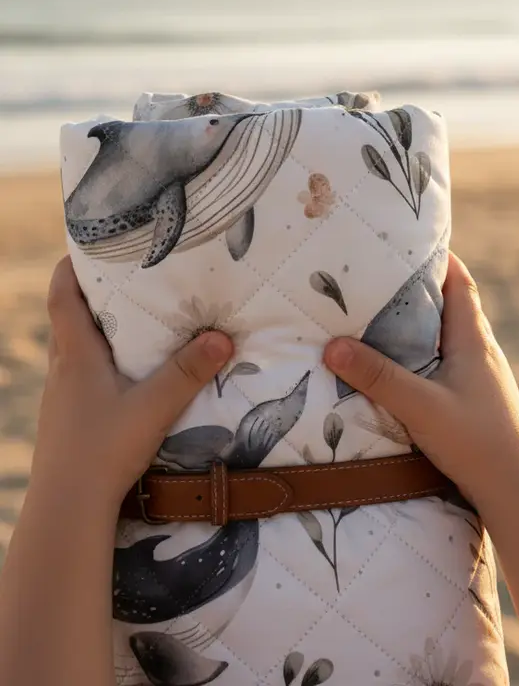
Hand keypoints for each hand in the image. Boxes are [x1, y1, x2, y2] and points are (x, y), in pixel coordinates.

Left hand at [32, 257, 233, 510]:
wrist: (67, 508)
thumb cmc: (103, 451)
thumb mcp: (153, 407)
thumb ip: (187, 372)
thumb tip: (222, 337)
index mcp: (76, 355)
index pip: (61, 296)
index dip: (68, 267)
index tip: (88, 245)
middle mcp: (62, 370)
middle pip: (70, 318)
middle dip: (93, 294)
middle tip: (128, 279)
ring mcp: (62, 397)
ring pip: (76, 349)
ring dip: (98, 330)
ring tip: (134, 321)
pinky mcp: (68, 419)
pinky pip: (82, 376)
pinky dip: (101, 362)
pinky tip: (127, 376)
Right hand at [323, 251, 518, 506]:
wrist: (517, 489)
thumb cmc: (476, 443)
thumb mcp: (421, 406)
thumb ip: (378, 377)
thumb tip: (332, 345)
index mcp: (473, 340)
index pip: (460, 282)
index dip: (438, 258)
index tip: (407, 242)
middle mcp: (482, 351)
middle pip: (454, 305)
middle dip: (422, 287)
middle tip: (382, 277)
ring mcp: (482, 376)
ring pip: (450, 336)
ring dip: (423, 323)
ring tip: (385, 318)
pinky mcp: (478, 399)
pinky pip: (449, 362)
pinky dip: (427, 354)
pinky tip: (406, 369)